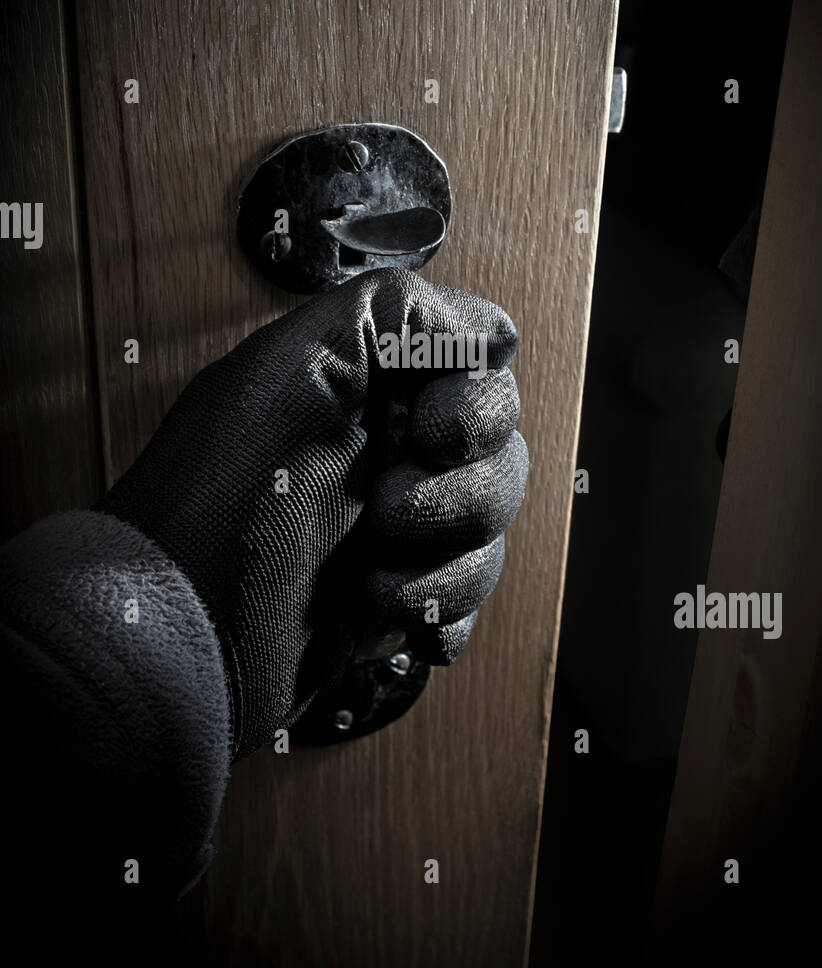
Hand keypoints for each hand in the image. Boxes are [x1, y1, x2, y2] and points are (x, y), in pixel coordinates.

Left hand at [97, 267, 527, 757]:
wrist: (175, 648)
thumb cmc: (208, 517)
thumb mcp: (284, 378)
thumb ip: (387, 319)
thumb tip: (488, 330)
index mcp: (360, 387)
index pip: (479, 370)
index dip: (471, 406)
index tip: (424, 433)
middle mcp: (378, 450)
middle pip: (499, 454)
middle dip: (457, 495)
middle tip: (385, 510)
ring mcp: (386, 528)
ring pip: (489, 533)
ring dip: (446, 564)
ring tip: (372, 581)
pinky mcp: (390, 598)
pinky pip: (465, 600)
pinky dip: (440, 612)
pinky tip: (391, 617)